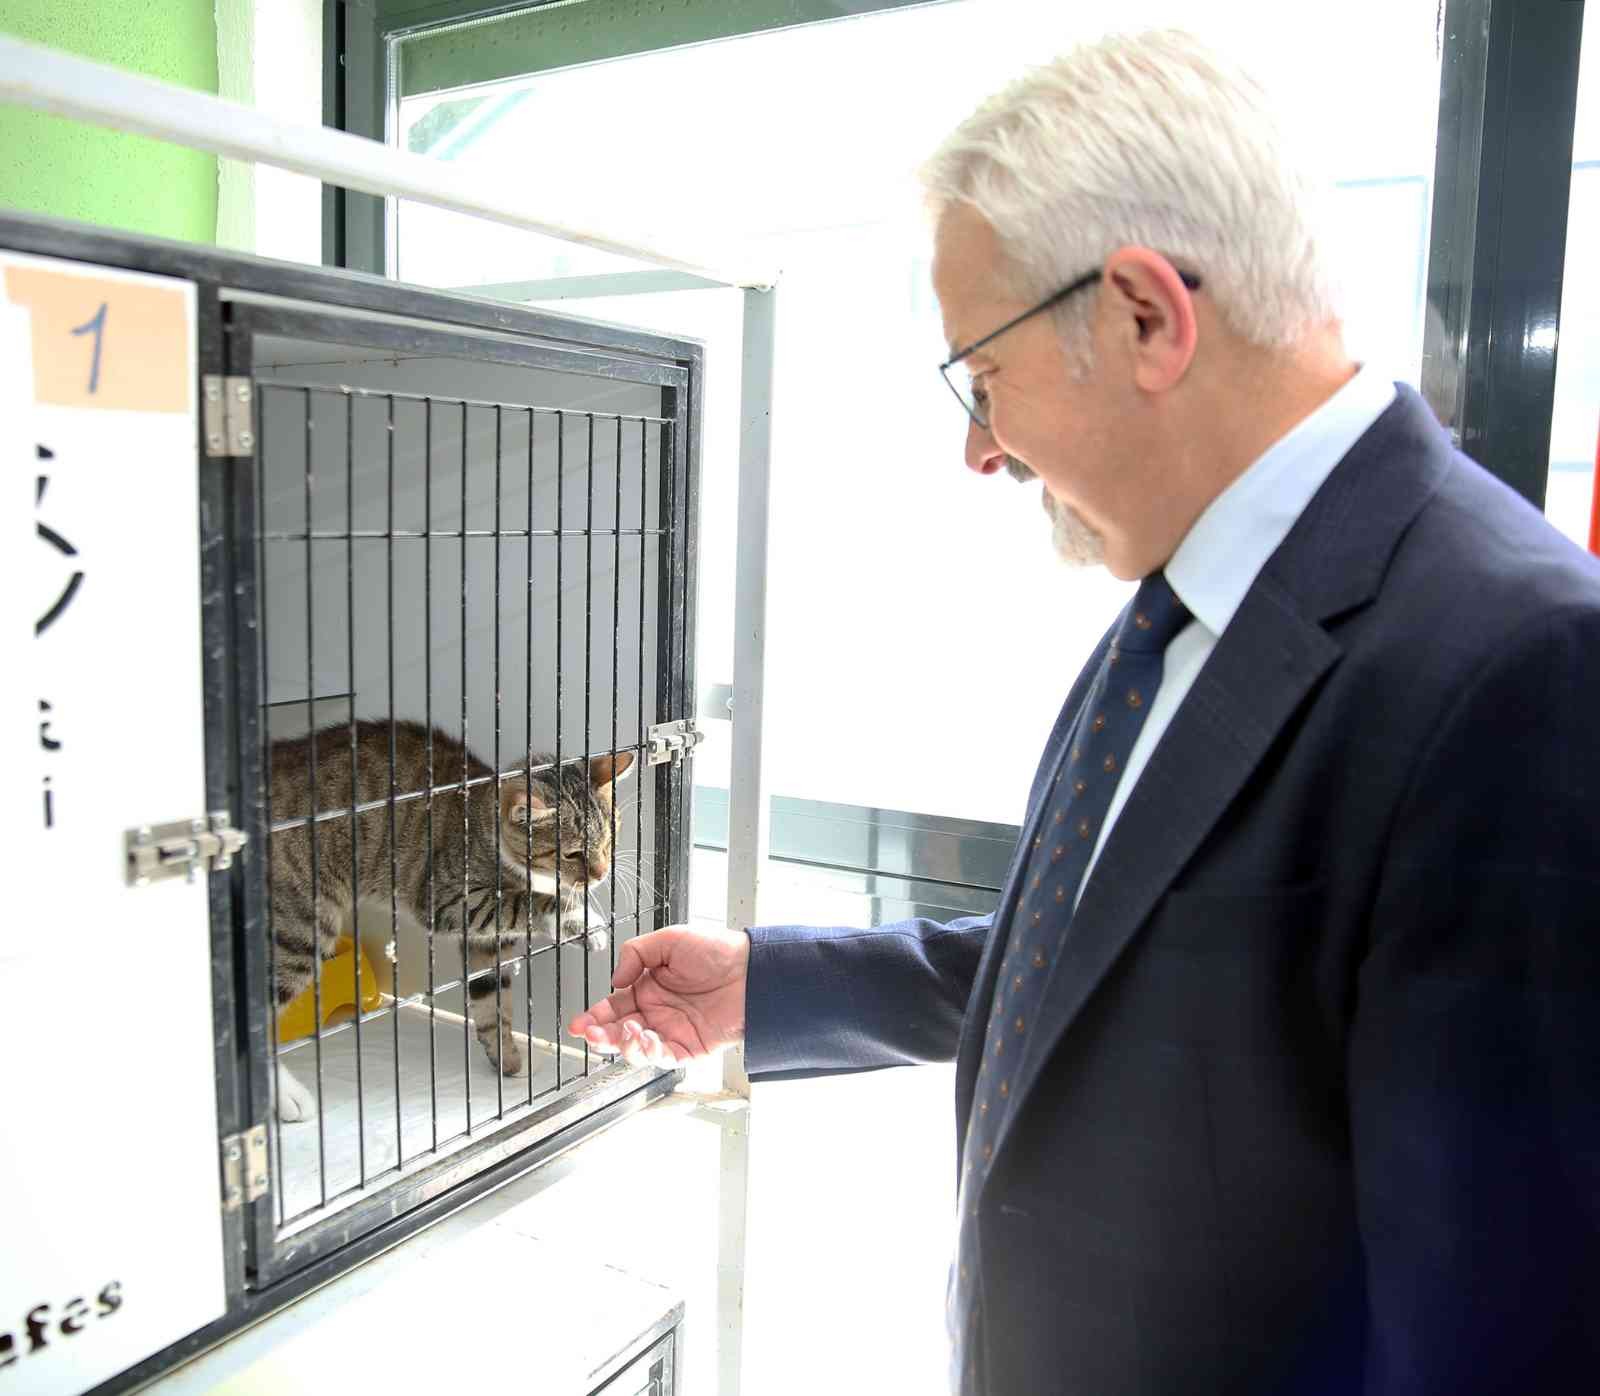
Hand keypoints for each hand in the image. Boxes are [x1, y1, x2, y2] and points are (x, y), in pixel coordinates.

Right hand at [566, 924, 748, 1067]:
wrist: (751, 970)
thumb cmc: (717, 950)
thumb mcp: (669, 939)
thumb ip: (635, 954)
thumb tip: (614, 980)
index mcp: (648, 987)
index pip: (613, 1006)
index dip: (594, 1016)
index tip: (579, 1023)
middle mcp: (657, 1012)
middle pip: (618, 1032)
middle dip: (601, 1035)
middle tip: (591, 1033)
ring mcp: (672, 1031)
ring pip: (636, 1049)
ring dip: (623, 1044)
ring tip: (626, 1031)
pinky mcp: (689, 1048)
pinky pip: (663, 1058)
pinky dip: (649, 1053)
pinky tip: (644, 1039)